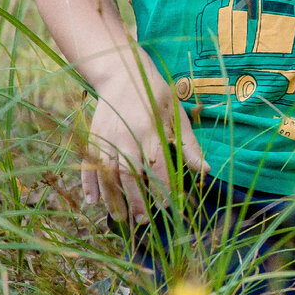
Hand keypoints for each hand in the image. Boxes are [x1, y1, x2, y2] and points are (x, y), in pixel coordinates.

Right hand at [82, 67, 208, 224]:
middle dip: (136, 200)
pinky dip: (89, 184)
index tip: (168, 207)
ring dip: (113, 198)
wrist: (122, 72)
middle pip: (130, 174)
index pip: (157, 166)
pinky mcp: (93, 136)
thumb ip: (189, 145)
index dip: (163, 189)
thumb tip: (206, 171)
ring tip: (121, 218)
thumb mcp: (177, 114)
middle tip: (143, 222)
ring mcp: (107, 136)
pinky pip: (89, 164)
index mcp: (151, 129)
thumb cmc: (155, 94)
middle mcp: (127, 135)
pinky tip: (93, 202)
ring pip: (108, 173)